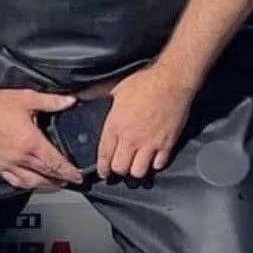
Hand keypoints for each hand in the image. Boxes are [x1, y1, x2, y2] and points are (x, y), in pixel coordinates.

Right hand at [0, 88, 84, 190]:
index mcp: (30, 142)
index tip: (77, 176)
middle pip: (45, 175)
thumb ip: (53, 101)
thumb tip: (71, 101)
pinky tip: (31, 182)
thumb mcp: (28, 98)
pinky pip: (14, 180)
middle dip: (60, 180)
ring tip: (54, 184)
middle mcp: (19, 157)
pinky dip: (26, 184)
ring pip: (30, 182)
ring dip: (44, 185)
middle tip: (70, 181)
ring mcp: (7, 163)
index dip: (69, 172)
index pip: (55, 163)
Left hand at [96, 64, 197, 178]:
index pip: (104, 156)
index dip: (102, 168)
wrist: (172, 80)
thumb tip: (79, 95)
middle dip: (118, 170)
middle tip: (120, 166)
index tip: (103, 172)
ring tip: (136, 164)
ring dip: (136, 170)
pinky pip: (159, 165)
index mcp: (116, 125)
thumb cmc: (145, 81)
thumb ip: (96, 93)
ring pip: (138, 172)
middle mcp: (131, 138)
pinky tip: (154, 158)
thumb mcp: (115, 86)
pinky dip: (155, 164)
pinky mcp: (167, 144)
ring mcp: (150, 143)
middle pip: (120, 168)